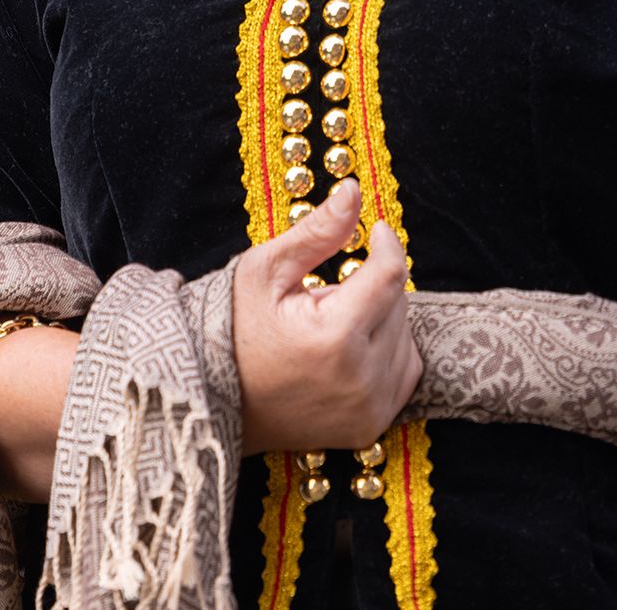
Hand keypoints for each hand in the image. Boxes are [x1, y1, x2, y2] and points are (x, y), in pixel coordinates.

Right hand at [234, 182, 421, 454]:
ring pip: (405, 336)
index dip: (386, 243)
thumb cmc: (233, 327)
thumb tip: (355, 191)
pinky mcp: (369, 426)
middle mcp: (359, 379)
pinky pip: (405, 372)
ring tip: (334, 320)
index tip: (373, 229)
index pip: (391, 274)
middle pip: (399, 304)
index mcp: (334, 338)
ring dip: (381, 317)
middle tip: (327, 291)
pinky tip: (353, 344)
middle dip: (373, 284)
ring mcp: (367, 409)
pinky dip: (389, 350)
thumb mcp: (267, 269)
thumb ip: (318, 232)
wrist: (211, 399)